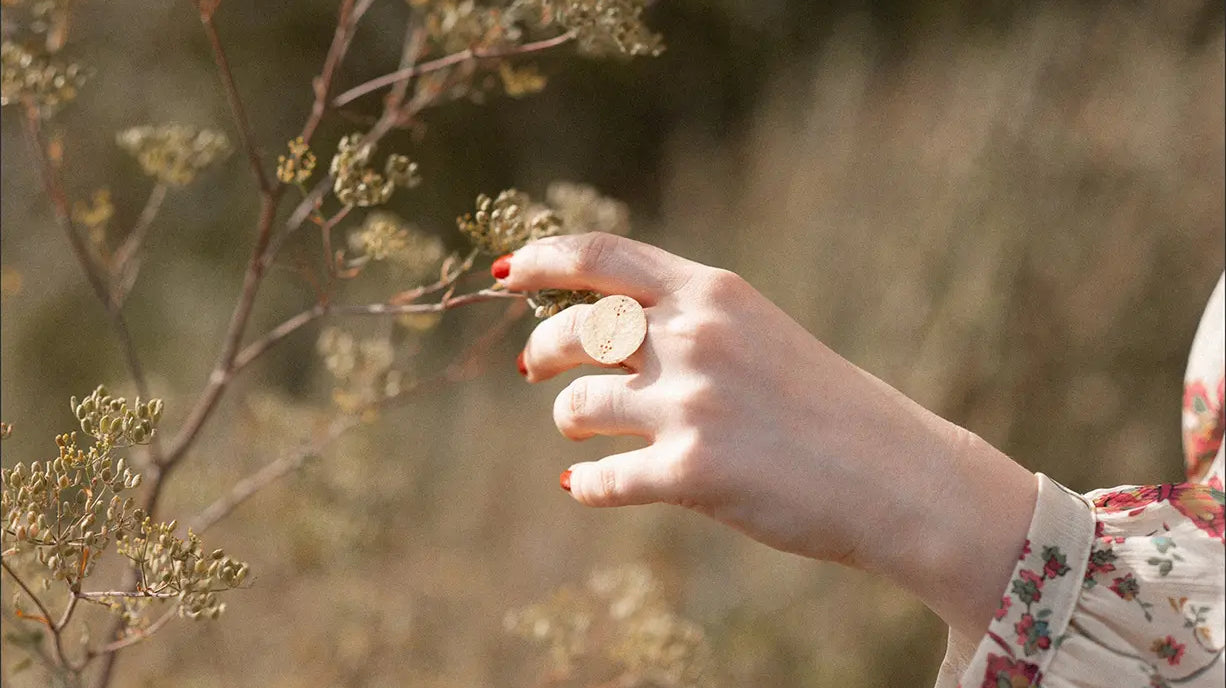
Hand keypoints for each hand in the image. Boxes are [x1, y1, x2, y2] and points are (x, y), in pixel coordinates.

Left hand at [499, 232, 1036, 638]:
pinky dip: (588, 485)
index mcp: (714, 294)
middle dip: (541, 351)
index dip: (544, 259)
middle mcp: (695, 337)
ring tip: (584, 435)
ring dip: (570, 421)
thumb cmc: (830, 408)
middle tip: (535, 371)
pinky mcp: (691, 472)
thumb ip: (690, 324)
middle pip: (574, 330)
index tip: (508, 274)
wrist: (899, 475)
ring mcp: (691, 403)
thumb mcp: (761, 335)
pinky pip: (600, 480)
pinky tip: (590, 485)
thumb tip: (602, 331)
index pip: (603, 256)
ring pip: (577, 407)